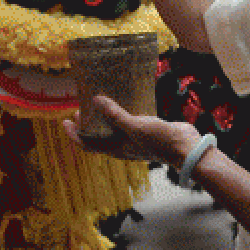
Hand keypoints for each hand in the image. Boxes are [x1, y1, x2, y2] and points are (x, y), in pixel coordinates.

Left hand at [63, 95, 200, 165]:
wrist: (185, 147)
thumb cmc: (158, 141)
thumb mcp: (134, 126)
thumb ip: (115, 114)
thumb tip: (95, 100)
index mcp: (116, 148)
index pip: (87, 145)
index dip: (74, 135)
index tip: (64, 122)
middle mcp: (122, 146)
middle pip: (98, 138)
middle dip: (86, 126)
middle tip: (78, 111)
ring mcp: (134, 140)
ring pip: (112, 131)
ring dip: (102, 121)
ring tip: (97, 106)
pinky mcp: (145, 132)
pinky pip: (127, 124)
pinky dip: (120, 115)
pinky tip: (123, 104)